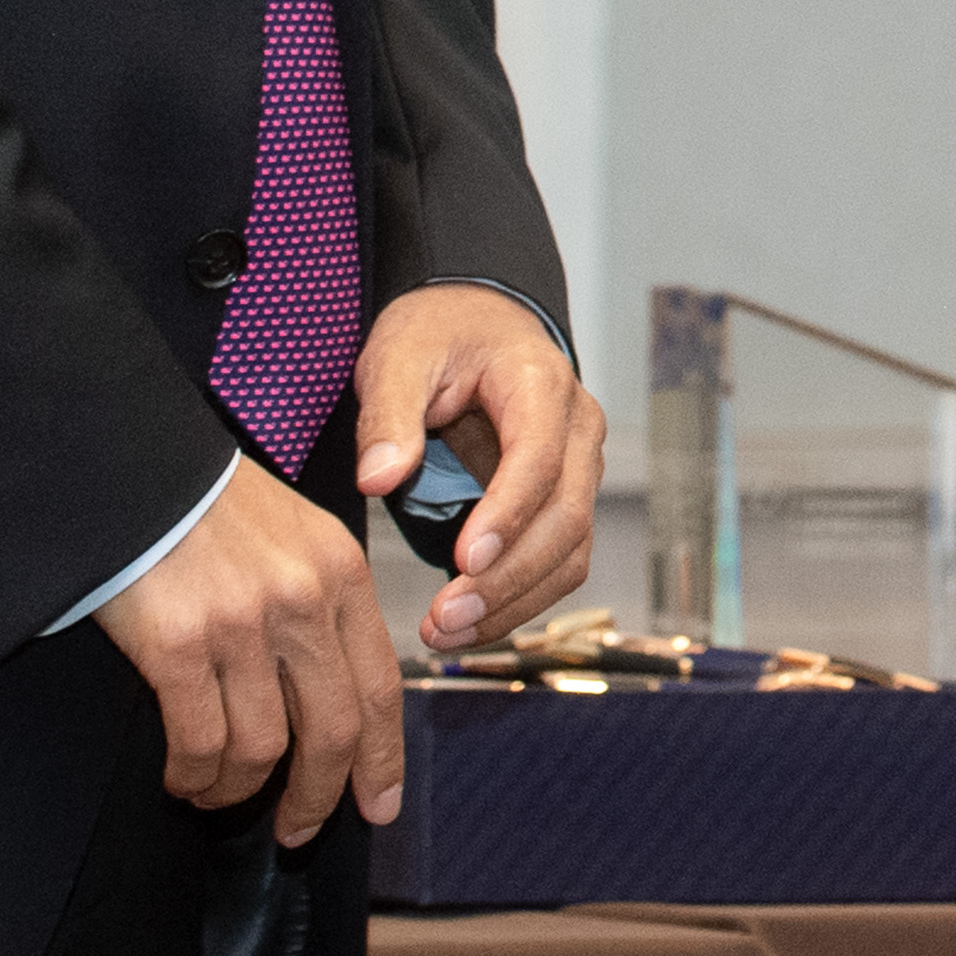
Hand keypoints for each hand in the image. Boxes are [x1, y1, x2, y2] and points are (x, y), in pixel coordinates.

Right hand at [94, 455, 415, 840]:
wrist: (130, 467)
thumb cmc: (209, 507)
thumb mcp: (295, 537)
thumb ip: (323, 606)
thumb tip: (333, 694)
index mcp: (340, 573)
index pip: (380, 686)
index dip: (381, 758)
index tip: (378, 806)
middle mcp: (303, 601)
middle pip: (332, 731)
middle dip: (317, 797)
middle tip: (297, 833)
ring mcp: (243, 624)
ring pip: (263, 749)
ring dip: (239, 790)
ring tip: (216, 795)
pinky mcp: (179, 645)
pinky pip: (201, 743)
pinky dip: (194, 775)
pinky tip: (183, 777)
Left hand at [351, 284, 606, 654]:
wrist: (475, 322)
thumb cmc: (440, 333)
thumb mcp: (399, 354)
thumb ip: (388, 413)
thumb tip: (378, 479)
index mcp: (541, 384)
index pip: (540, 460)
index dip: (507, 516)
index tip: (464, 561)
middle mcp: (576, 430)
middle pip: (565, 519)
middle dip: (507, 579)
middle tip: (443, 618)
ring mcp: (577, 469)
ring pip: (570, 553)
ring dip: (514, 603)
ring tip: (444, 633)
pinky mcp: (561, 502)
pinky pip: (557, 562)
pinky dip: (519, 600)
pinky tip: (469, 623)